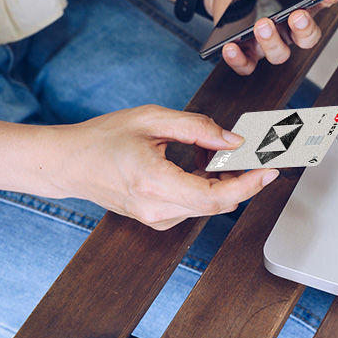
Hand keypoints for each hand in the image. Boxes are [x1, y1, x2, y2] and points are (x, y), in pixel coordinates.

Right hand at [0, 105, 278, 229]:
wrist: (69, 163)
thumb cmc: (102, 138)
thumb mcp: (152, 119)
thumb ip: (197, 127)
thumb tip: (232, 139)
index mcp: (154, 182)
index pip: (215, 195)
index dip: (248, 185)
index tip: (268, 171)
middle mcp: (156, 208)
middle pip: (217, 204)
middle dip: (240, 179)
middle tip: (250, 153)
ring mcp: (155, 218)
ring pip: (207, 205)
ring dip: (221, 180)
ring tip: (211, 151)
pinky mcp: (156, 218)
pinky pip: (193, 206)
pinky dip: (205, 186)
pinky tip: (198, 164)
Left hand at [205, 0, 337, 74]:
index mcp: (304, 3)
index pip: (324, 6)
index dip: (331, 1)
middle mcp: (289, 26)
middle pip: (307, 39)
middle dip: (305, 30)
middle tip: (296, 15)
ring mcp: (268, 40)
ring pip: (280, 54)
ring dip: (272, 42)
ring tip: (261, 24)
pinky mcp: (246, 49)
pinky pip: (247, 65)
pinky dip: (239, 61)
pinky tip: (232, 47)